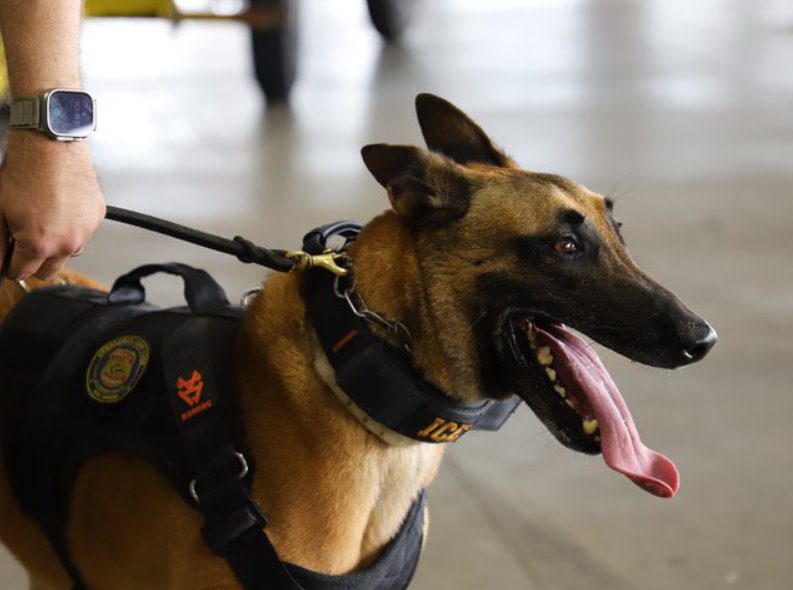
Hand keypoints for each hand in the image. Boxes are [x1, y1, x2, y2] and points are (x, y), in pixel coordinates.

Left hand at [0, 130, 104, 279]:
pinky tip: (60, 210)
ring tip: (45, 222)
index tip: (9, 259)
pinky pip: (83, 233)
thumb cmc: (26, 172)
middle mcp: (67, 243)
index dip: (11, 267)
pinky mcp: (97, 218)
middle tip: (25, 244)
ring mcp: (85, 231)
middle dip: (35, 262)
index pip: (23, 273)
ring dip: (57, 245)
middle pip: (49, 271)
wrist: (53, 147)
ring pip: (69, 253)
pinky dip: (72, 227)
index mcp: (40, 244)